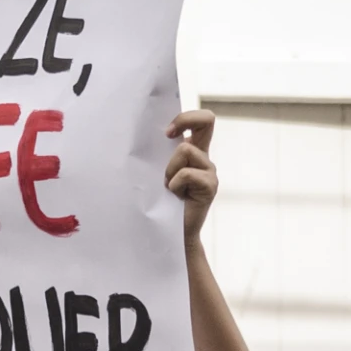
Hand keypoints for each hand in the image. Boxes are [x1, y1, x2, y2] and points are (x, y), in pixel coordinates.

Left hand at [165, 110, 218, 242]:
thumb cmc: (157, 202)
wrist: (168, 233)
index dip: (185, 117)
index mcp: (192, 151)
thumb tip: (141, 135)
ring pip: (185, 150)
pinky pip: (186, 173)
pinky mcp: (210, 185)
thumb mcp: (156, 173)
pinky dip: (174, 184)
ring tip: (169, 188)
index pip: (200, 120)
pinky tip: (176, 197)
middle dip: (185, 119)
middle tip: (167, 136)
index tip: (166, 133)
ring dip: (169, 169)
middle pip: (207, 119)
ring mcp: (208, 171)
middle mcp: (203, 157)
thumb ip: (158, 155)